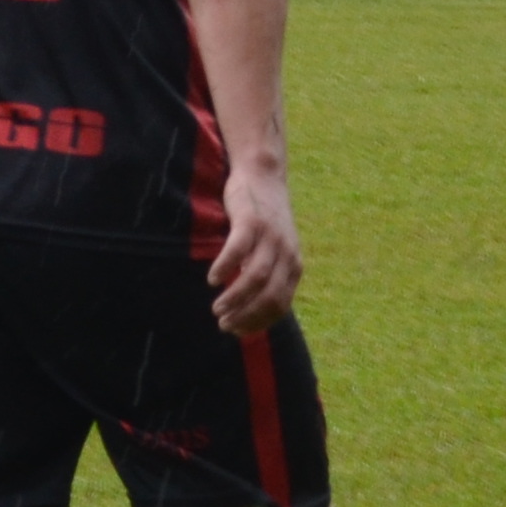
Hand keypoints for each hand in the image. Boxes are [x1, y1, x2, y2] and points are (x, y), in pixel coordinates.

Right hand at [206, 163, 303, 335]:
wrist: (264, 176)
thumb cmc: (263, 220)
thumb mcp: (273, 251)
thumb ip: (267, 276)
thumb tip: (248, 309)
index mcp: (293, 266)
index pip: (280, 306)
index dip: (257, 323)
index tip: (237, 330)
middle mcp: (286, 254)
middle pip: (269, 296)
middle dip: (246, 316)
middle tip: (224, 323)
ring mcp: (270, 237)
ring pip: (255, 278)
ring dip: (235, 298)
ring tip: (217, 308)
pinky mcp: (251, 221)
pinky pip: (239, 249)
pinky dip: (226, 267)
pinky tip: (213, 279)